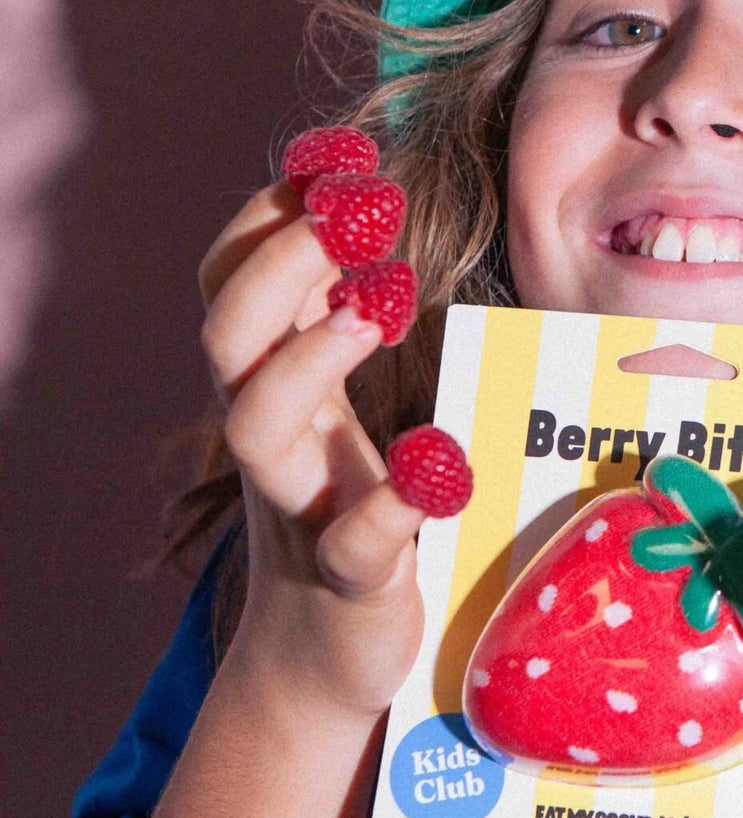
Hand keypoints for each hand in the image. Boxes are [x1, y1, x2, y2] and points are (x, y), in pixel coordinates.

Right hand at [198, 183, 428, 722]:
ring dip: (308, 358)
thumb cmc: (349, 509)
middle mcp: (275, 437)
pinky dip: (389, 503)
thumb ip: (341, 315)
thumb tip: (362, 204)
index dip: (266, 215)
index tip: (335, 158)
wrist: (328, 659)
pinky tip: (440, 462)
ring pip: (256, 428)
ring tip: (377, 305)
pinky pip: (354, 543)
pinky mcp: (354, 581)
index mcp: (275, 383)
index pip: (232, 281)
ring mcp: (304, 507)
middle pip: (227, 336)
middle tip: (356, 212)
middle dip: (280, 263)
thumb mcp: (343, 407)